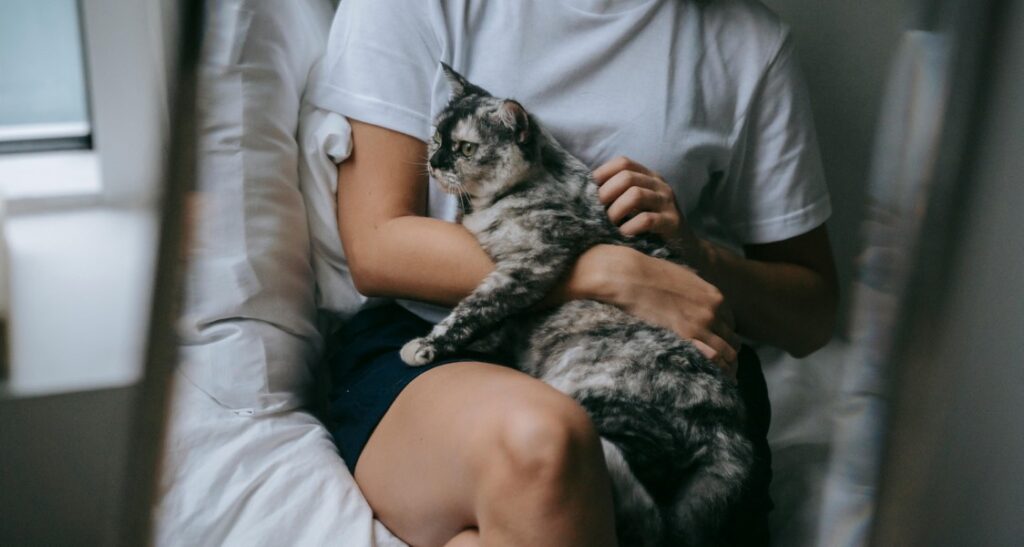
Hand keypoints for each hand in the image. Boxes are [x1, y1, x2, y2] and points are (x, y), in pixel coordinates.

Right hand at [583, 245, 740, 378]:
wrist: (631, 276)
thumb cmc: (650, 274)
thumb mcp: (682, 276)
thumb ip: (694, 290)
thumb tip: (693, 297)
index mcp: (713, 296)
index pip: (731, 322)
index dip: (726, 335)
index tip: (718, 343)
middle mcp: (713, 311)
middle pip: (732, 338)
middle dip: (729, 352)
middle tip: (722, 364)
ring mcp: (701, 324)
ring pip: (728, 352)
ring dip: (726, 365)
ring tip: (721, 376)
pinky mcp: (685, 336)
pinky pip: (714, 358)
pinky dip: (717, 369)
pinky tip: (713, 376)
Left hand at [593, 156, 703, 265]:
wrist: (684, 247)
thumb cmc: (649, 227)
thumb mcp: (633, 206)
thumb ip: (615, 196)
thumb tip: (582, 193)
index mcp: (647, 176)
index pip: (623, 162)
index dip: (602, 174)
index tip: (588, 192)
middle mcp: (659, 185)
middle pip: (627, 176)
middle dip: (606, 194)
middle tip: (595, 212)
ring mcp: (668, 202)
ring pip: (636, 195)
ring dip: (616, 211)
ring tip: (608, 225)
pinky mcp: (672, 222)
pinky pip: (647, 219)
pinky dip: (629, 228)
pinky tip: (622, 236)